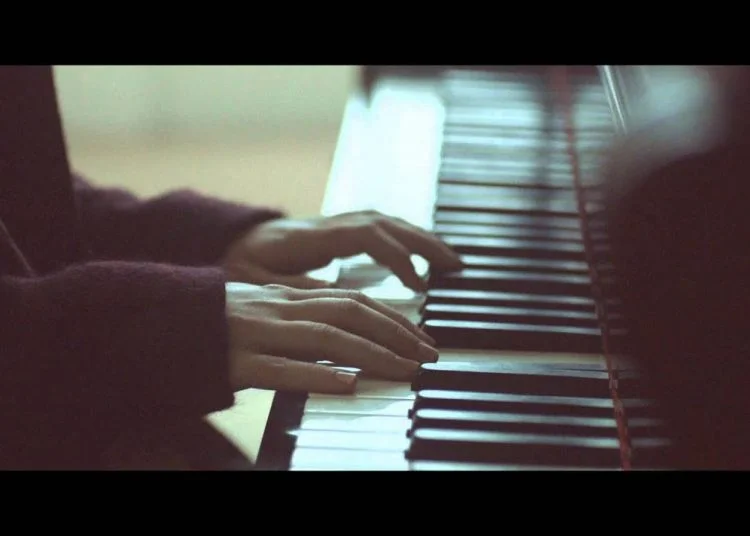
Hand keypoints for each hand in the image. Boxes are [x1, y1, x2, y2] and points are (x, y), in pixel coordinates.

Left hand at [221, 211, 463, 290]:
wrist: (229, 242)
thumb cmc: (240, 264)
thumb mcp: (258, 281)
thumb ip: (297, 288)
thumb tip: (339, 300)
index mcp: (312, 236)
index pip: (368, 237)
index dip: (397, 257)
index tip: (420, 286)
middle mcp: (329, 224)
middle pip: (387, 223)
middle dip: (425, 242)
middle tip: (456, 267)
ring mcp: (335, 225)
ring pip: (388, 222)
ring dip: (421, 238)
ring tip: (451, 262)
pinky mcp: (338, 233)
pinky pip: (381, 229)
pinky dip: (406, 239)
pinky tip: (422, 256)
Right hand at [225, 282, 438, 393]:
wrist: (156, 323)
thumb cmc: (216, 324)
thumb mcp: (265, 311)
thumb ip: (302, 317)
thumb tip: (346, 335)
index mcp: (288, 297)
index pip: (354, 300)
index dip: (393, 318)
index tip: (422, 338)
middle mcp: (279, 309)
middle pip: (350, 314)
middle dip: (396, 334)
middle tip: (429, 356)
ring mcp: (258, 334)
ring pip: (325, 338)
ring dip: (372, 354)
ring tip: (406, 370)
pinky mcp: (236, 363)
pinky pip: (282, 369)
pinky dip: (319, 375)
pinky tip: (348, 384)